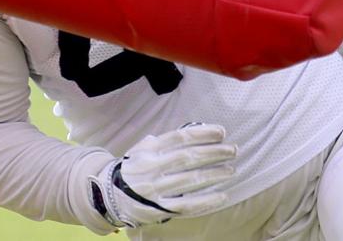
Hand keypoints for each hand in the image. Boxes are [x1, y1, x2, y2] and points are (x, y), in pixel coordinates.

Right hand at [88, 123, 235, 227]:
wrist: (110, 196)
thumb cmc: (133, 169)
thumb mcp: (141, 150)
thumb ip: (163, 142)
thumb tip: (194, 132)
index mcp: (148, 150)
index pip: (178, 138)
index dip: (202, 134)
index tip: (221, 132)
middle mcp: (151, 168)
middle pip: (187, 158)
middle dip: (213, 153)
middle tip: (232, 150)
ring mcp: (155, 190)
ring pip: (190, 181)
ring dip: (214, 175)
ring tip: (231, 170)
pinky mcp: (159, 209)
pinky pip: (187, 206)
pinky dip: (206, 201)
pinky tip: (222, 196)